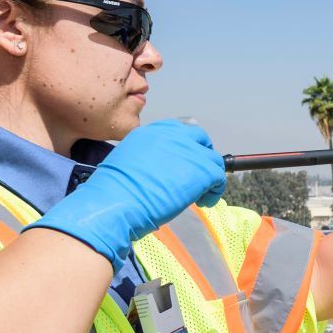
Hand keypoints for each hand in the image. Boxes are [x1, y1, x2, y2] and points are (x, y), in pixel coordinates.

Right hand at [26, 120, 226, 267]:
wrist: (115, 200)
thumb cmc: (113, 191)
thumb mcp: (126, 162)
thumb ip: (145, 160)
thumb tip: (156, 172)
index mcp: (150, 132)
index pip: (176, 130)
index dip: (183, 146)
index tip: (182, 163)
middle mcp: (171, 135)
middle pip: (198, 138)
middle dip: (201, 155)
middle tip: (197, 176)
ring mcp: (189, 151)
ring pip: (212, 159)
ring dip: (209, 177)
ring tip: (200, 195)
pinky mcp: (202, 169)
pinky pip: (219, 177)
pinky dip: (215, 191)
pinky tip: (204, 202)